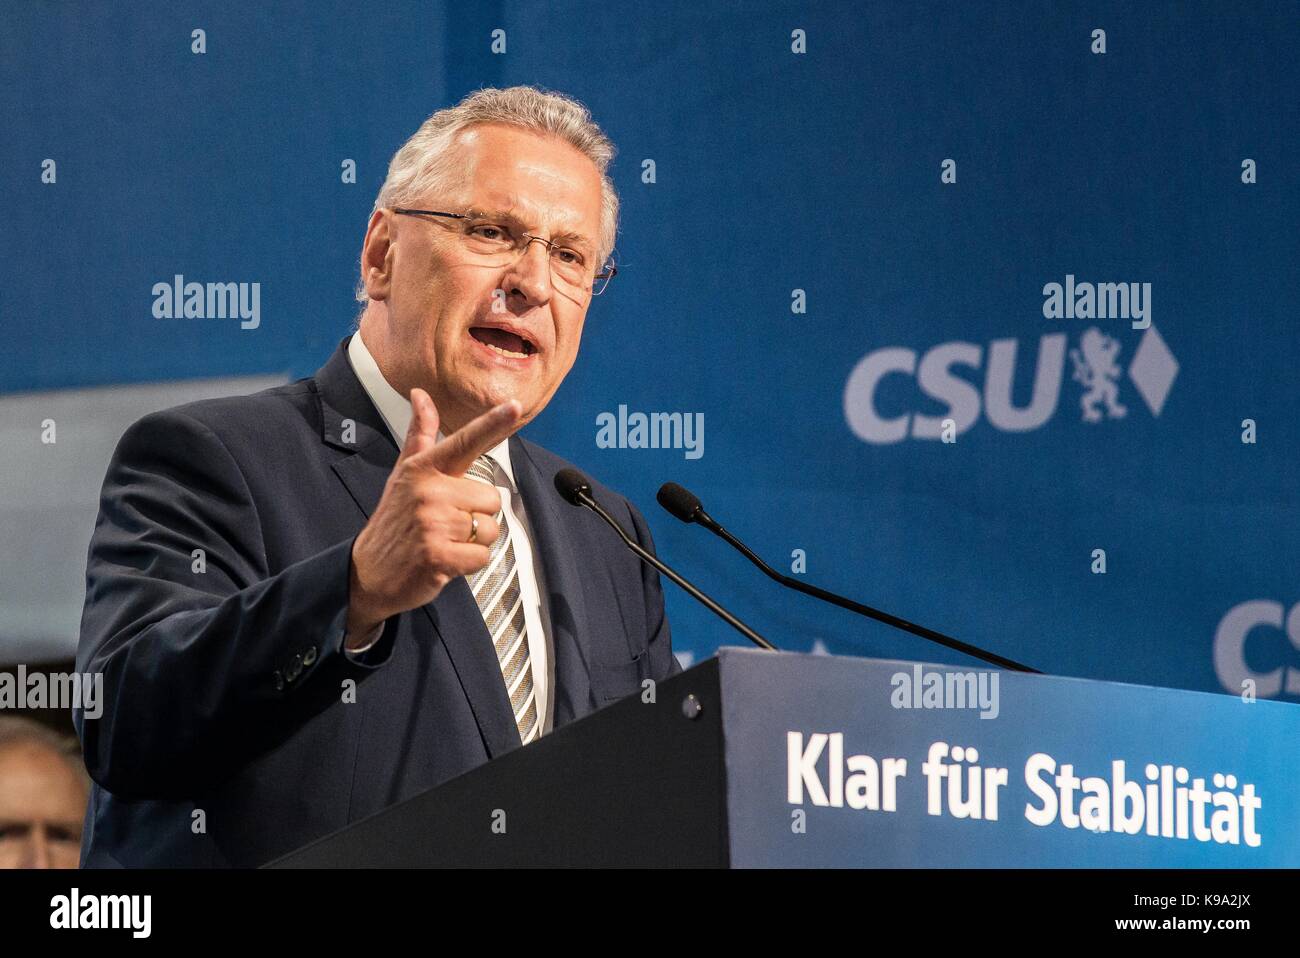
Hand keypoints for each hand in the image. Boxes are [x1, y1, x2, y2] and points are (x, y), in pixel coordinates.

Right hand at [345, 388, 522, 644]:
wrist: (367, 573)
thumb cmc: (394, 520)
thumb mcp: (404, 474)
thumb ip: (420, 435)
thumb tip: (421, 394)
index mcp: (423, 468)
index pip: (464, 441)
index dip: (492, 423)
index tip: (515, 405)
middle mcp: (428, 491)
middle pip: (491, 498)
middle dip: (476, 516)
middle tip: (445, 525)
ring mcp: (432, 524)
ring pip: (489, 529)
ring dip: (472, 542)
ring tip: (443, 542)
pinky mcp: (438, 556)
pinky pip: (482, 556)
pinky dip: (469, 564)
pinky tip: (445, 562)